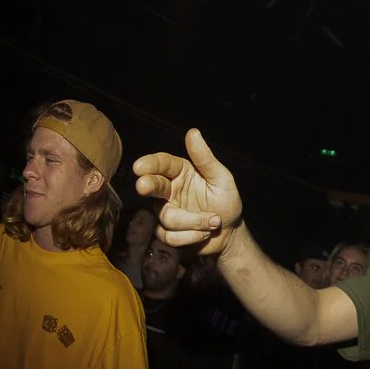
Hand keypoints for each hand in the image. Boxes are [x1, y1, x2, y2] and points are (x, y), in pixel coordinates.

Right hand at [133, 129, 242, 253]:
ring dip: (194, 222)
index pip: (162, 164)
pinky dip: (192, 236)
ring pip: (167, 216)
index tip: (140, 167)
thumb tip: (193, 132)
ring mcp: (166, 211)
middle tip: (143, 186)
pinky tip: (205, 233)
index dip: (150, 164)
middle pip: (152, 186)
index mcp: (181, 172)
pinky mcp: (167, 232)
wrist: (230, 233)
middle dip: (147, 185)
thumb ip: (205, 158)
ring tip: (214, 221)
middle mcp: (169, 189)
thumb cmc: (226, 201)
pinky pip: (170, 236)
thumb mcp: (221, 178)